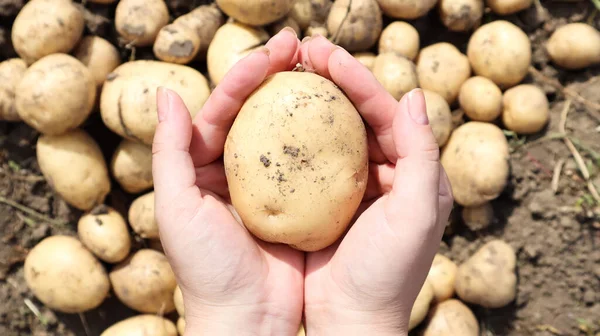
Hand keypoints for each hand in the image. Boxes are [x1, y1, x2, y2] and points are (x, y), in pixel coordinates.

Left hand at [151, 28, 303, 334]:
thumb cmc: (207, 269)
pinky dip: (326, 138)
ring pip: (287, 131)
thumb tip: (167, 93)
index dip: (246, 76)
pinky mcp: (299, 201)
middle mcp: (234, 170)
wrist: (247, 318)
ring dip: (305, 100)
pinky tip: (343, 117)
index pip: (223, 108)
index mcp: (202, 166)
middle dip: (277, 75)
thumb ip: (169, 151)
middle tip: (303, 46)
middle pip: (257, 111)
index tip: (275, 51)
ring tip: (326, 70)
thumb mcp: (177, 208)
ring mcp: (269, 184)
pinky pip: (312, 162)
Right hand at [298, 36, 453, 334]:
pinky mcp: (322, 202)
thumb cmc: (388, 273)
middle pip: (356, 115)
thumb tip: (415, 96)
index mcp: (411, 171)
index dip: (357, 79)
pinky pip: (308, 160)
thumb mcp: (416, 213)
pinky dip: (293, 136)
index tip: (325, 54)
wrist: (351, 321)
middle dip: (332, 80)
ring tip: (285, 73)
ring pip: (330, 132)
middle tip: (302, 52)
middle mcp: (384, 173)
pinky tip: (271, 118)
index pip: (385, 112)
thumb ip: (421, 154)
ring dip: (309, 102)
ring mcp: (350, 187)